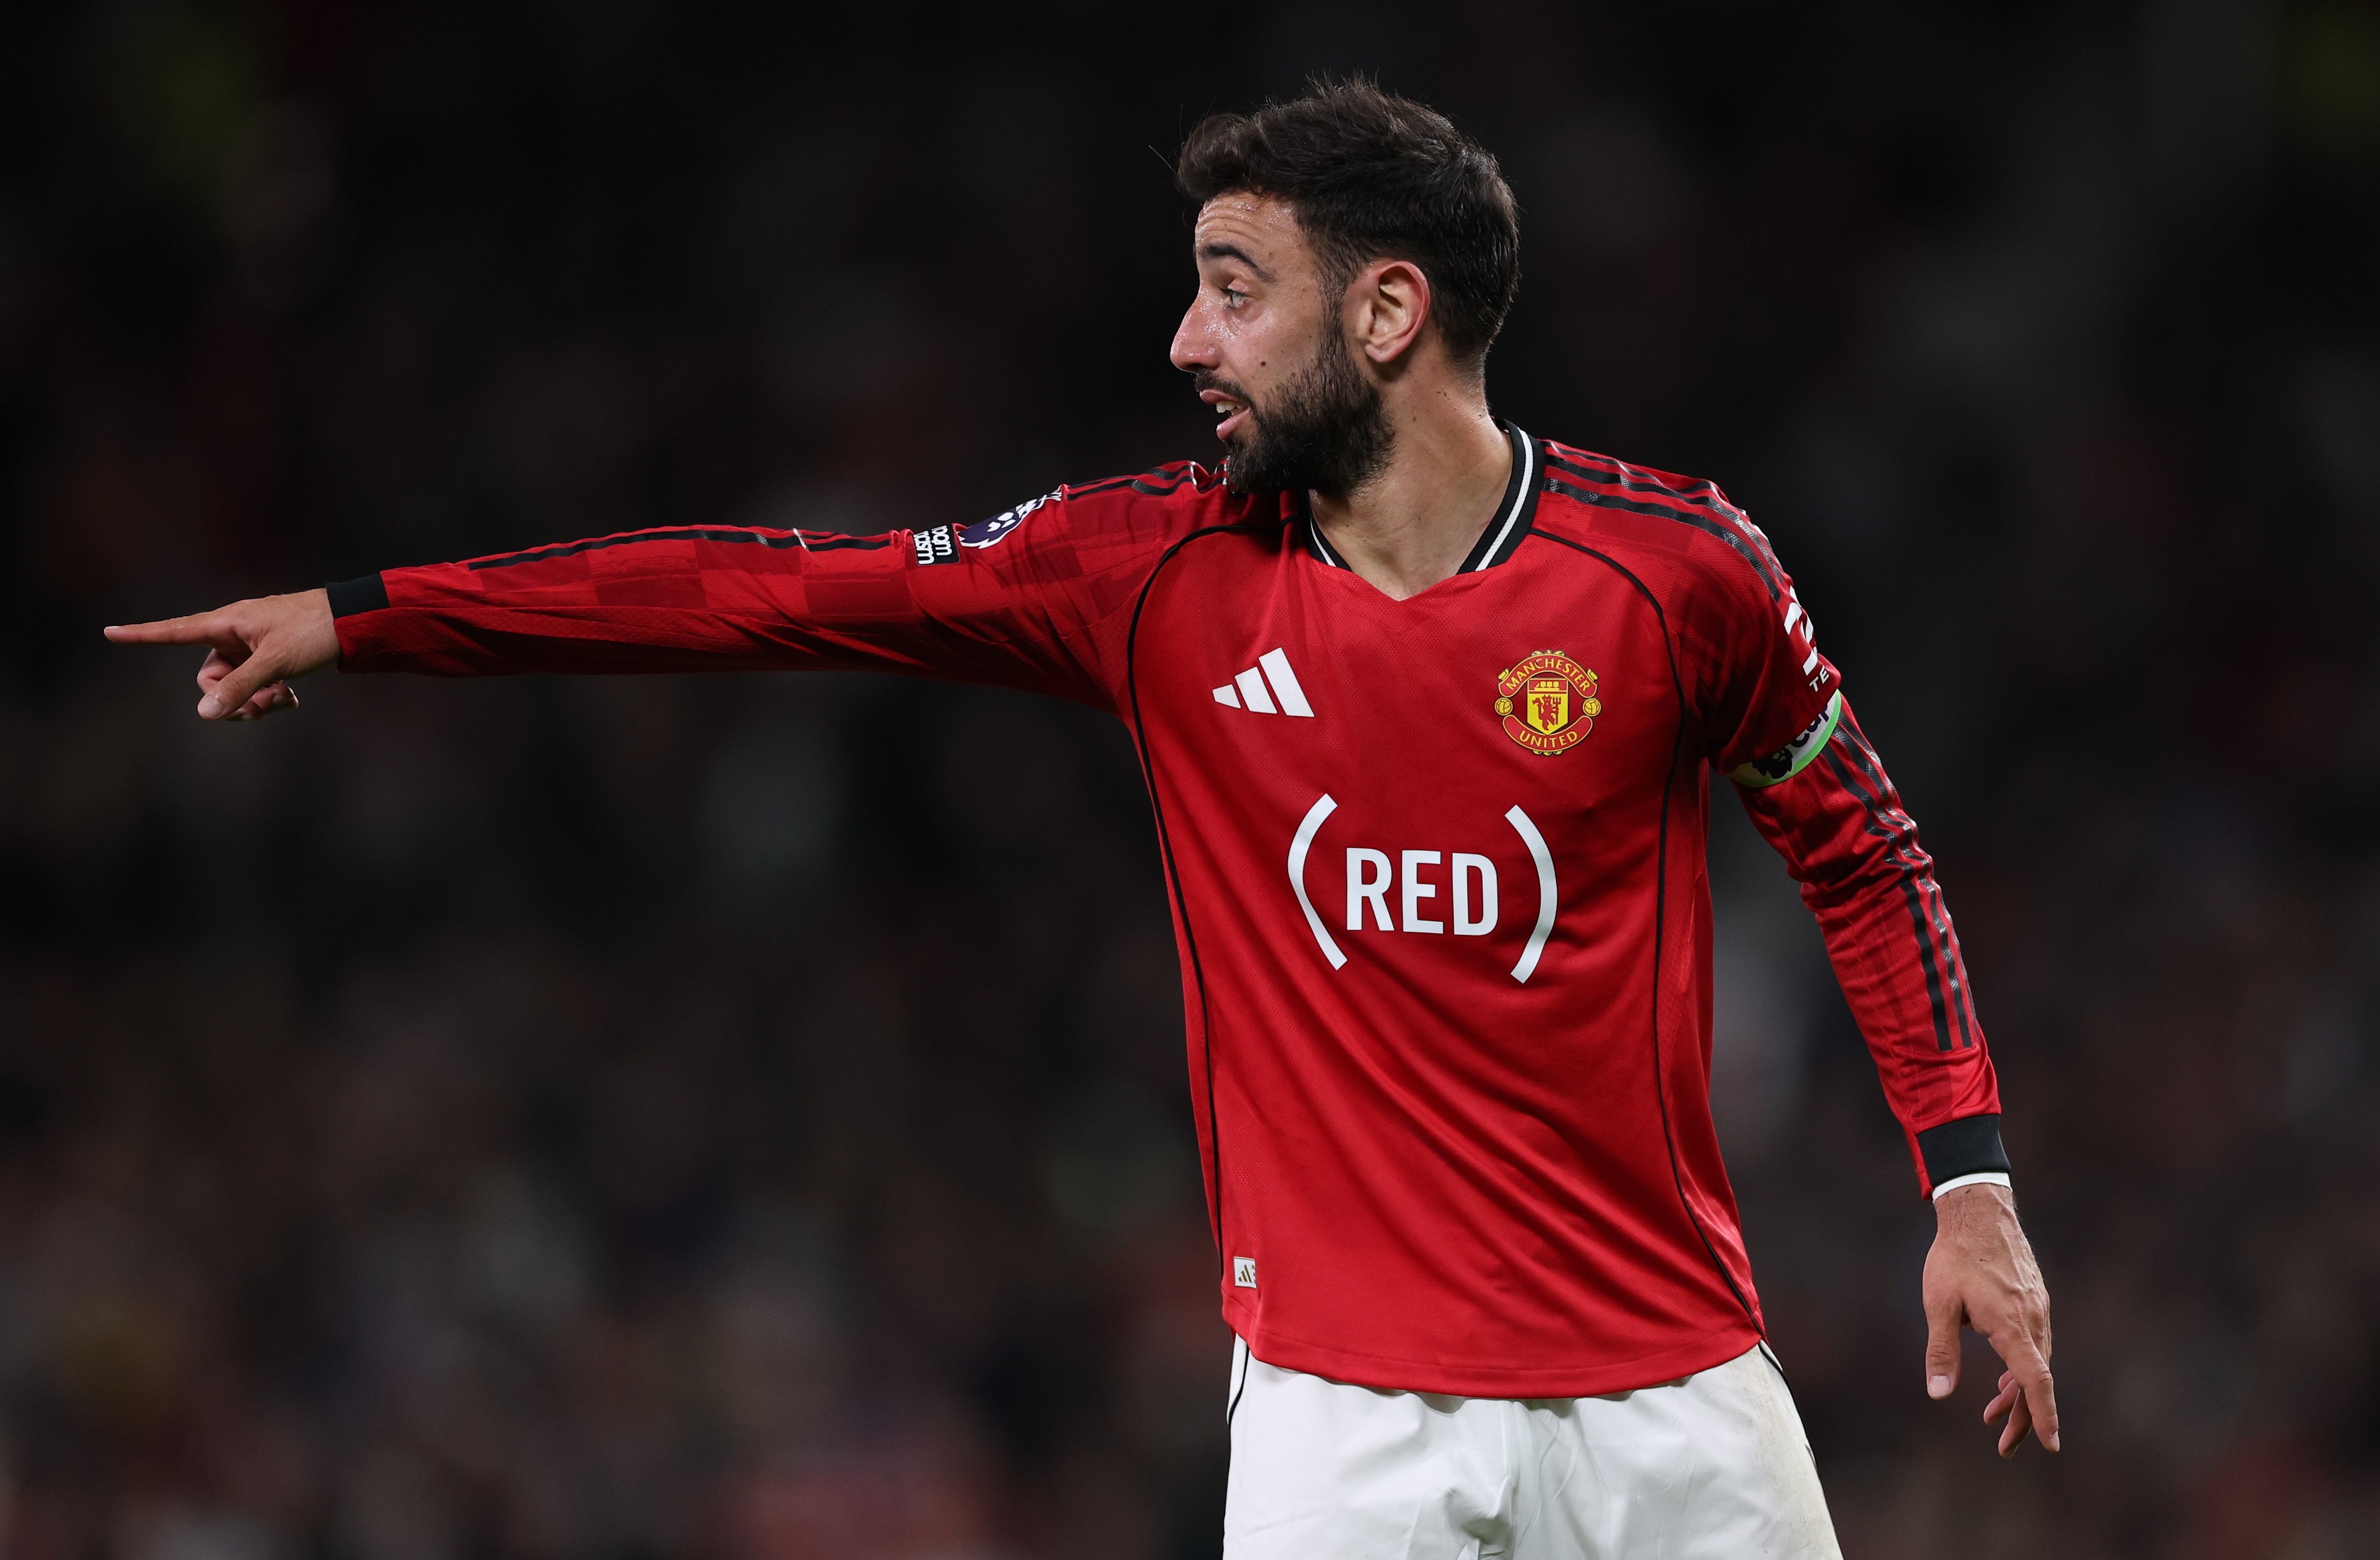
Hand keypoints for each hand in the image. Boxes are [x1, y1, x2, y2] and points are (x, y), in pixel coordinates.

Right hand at [105, 589, 340, 719]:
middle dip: (232, 699)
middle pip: (209, 677)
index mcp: (226, 623)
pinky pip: (254, 684)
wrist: (352, 621)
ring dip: (255, 701)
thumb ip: (239, 688)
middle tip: (265, 708)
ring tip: (285, 701)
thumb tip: (204, 713)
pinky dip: (269, 696)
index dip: (141, 635)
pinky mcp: (268, 656)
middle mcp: (232, 633)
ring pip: (234, 685)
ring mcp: (250, 646)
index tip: (109, 632)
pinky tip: (292, 699)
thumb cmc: (312, 632)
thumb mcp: (275, 663)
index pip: (174, 631)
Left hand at [1923, 1182, 2057, 1456]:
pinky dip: (2021, 1367)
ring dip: (2018, 1393)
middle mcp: (2032, 1319)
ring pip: (2035, 1362)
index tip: (2051, 1444)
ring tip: (1992, 1413)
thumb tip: (1939, 1393)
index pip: (2035, 1380)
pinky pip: (2033, 1344)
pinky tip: (2003, 1378)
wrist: (1978, 1212)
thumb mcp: (1939, 1305)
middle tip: (2003, 1445)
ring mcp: (2037, 1309)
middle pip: (2036, 1380)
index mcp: (2011, 1324)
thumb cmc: (1954, 1257)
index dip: (2043, 1414)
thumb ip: (1941, 1351)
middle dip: (2023, 1417)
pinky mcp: (2033, 1300)